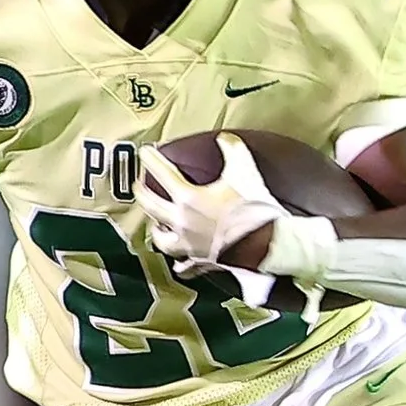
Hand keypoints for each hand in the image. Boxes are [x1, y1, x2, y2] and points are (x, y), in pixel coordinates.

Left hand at [139, 134, 289, 271]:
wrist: (266, 244)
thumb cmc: (253, 211)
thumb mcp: (245, 170)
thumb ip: (232, 149)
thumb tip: (225, 139)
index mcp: (189, 199)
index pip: (162, 174)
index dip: (151, 160)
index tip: (144, 152)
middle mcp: (182, 223)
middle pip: (150, 206)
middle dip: (141, 193)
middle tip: (139, 185)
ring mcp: (189, 244)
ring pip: (160, 239)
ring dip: (156, 230)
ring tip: (156, 223)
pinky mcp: (201, 261)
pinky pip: (184, 266)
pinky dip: (180, 264)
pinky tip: (178, 264)